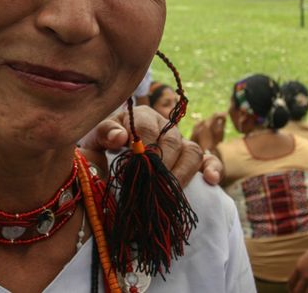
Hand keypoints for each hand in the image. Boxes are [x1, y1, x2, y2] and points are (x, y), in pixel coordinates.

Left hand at [79, 105, 218, 186]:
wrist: (105, 164)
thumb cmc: (99, 151)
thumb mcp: (94, 141)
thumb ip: (103, 133)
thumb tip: (121, 136)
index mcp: (140, 117)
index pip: (148, 126)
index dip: (144, 145)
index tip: (135, 164)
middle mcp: (163, 128)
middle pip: (172, 139)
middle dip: (163, 163)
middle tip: (151, 183)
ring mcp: (179, 144)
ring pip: (192, 150)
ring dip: (184, 171)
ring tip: (171, 191)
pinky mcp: (191, 162)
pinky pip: (208, 161)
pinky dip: (213, 168)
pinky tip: (211, 181)